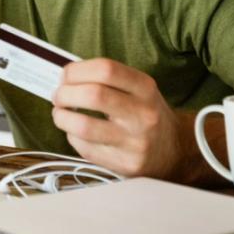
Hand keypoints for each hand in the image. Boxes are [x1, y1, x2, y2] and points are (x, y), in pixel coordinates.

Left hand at [51, 58, 184, 177]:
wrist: (175, 151)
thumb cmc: (146, 114)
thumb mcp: (138, 89)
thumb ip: (107, 80)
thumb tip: (65, 76)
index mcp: (145, 88)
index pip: (106, 69)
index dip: (77, 70)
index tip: (65, 76)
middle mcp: (142, 114)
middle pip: (93, 96)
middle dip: (64, 93)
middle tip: (58, 96)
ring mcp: (134, 142)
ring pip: (84, 126)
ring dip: (62, 117)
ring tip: (60, 114)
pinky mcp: (124, 164)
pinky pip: (85, 148)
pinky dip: (72, 137)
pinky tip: (76, 133)